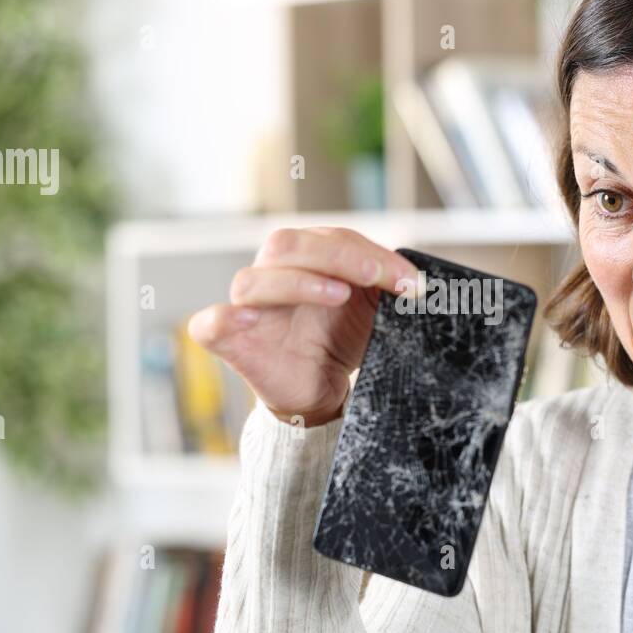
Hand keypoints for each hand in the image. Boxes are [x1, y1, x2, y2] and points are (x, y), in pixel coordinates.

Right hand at [187, 227, 418, 427]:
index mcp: (305, 259)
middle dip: (339, 256)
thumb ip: (388, 286)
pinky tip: (251, 318)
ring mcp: (248, 309)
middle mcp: (272, 276)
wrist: (319, 393)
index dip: (373, 254)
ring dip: (297, 281)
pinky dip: (225, 317)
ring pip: (252, 280)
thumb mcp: (373, 310)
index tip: (411, 281)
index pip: (332, 238)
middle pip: (286, 245)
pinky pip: (209, 324)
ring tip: (338, 295)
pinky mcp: (230, 343)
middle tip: (378, 277)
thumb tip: (424, 279)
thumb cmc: (340, 342)